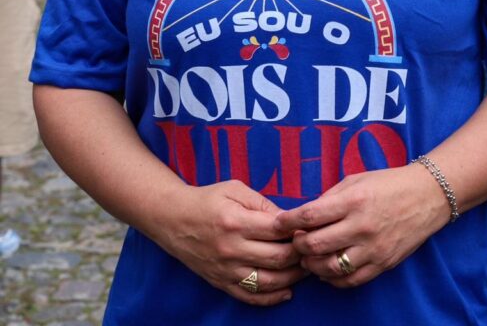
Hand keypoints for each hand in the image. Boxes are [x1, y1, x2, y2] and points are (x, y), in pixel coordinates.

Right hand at [155, 180, 305, 305]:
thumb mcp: (235, 189)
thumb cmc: (207, 199)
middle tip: (312, 249)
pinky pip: (250, 296)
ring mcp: (226, 269)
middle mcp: (232, 249)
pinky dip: (271, 298)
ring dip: (292, 278)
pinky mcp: (220, 282)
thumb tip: (288, 220)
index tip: (310, 228)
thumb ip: (263, 204)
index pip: (278, 231)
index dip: (298, 231)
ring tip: (305, 269)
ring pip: (268, 282)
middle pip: (278, 259)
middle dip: (300, 255)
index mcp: (237, 221)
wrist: (173, 219)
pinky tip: (286, 291)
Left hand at [274, 164, 448, 287]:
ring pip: (331, 267)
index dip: (288, 222)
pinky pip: (350, 280)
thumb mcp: (357, 180)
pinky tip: (327, 269)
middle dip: (298, 245)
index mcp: (354, 200)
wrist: (426, 196)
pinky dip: (333, 278)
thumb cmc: (388, 183)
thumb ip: (330, 198)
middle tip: (294, 241)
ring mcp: (373, 248)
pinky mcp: (383, 264)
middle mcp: (362, 226)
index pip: (310, 215)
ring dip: (312, 265)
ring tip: (308, 257)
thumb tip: (305, 215)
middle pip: (316, 245)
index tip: (278, 223)